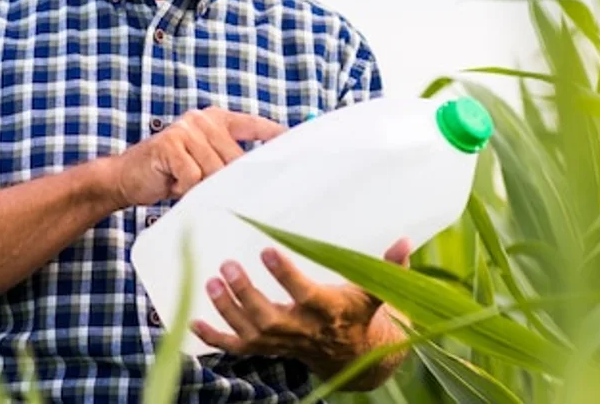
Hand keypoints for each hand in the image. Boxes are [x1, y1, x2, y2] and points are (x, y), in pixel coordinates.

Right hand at [107, 107, 285, 207]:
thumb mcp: (202, 163)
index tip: (299, 144)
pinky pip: (193, 177)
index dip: (277, 135)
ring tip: (184, 185)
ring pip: (214, 170)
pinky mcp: (171, 145)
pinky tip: (172, 183)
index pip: (254, 125)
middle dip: (228, 181)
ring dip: (202, 187)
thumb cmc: (169, 173)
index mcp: (216, 119)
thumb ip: (227, 161)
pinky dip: (184, 189)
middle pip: (235, 158)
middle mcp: (203, 119)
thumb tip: (259, 178)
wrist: (126, 176)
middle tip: (213, 193)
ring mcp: (186, 129)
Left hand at [192, 237, 412, 383]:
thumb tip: (406, 240)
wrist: (354, 359)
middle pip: (269, 317)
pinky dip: (214, 336)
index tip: (267, 250)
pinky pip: (237, 348)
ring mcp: (281, 343)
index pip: (304, 294)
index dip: (285, 276)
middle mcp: (301, 330)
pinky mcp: (268, 349)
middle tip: (227, 265)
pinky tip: (193, 319)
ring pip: (250, 332)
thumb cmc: (360, 316)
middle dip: (246, 294)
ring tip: (211, 280)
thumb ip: (388, 268)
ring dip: (227, 309)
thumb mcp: (374, 293)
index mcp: (327, 312)